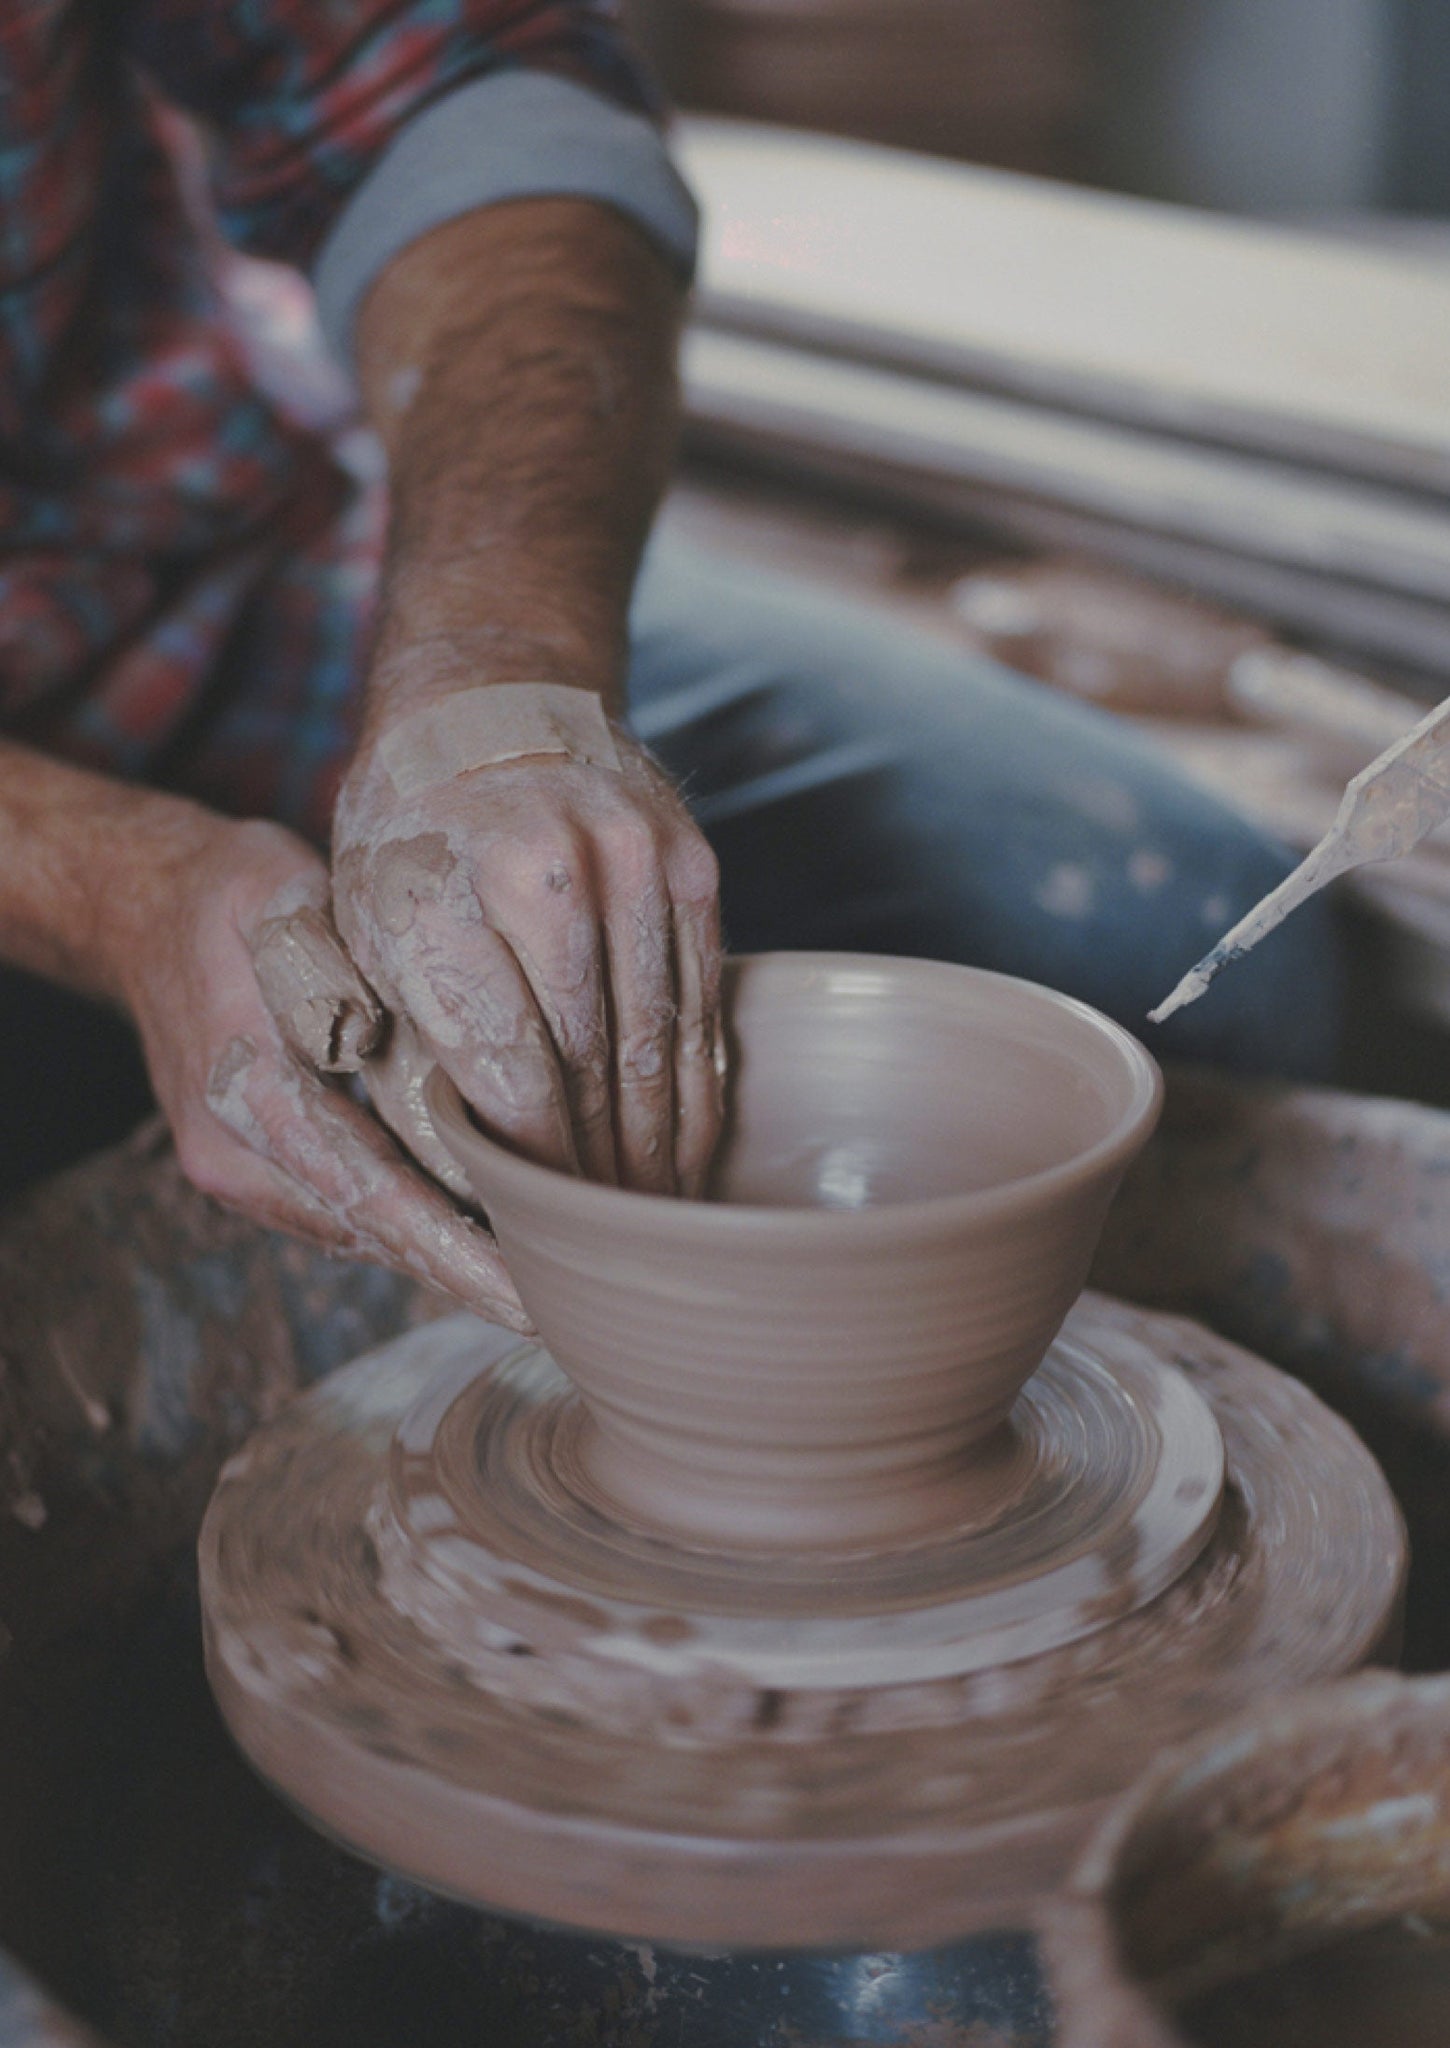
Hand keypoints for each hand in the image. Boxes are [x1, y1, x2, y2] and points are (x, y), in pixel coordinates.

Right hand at [116, 812, 528, 1328]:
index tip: (527, 1293)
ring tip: (544, 1280)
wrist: (144, 909)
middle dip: (467, 1275)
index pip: (367, 1194)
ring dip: (445, 1258)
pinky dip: (413, 1224)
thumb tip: (367, 1038)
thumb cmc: (229, 895)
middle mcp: (233, 1156)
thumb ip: (323, 965)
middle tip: (566, 1304)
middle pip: (372, 1232)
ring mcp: (238, 1172)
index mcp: (243, 1094)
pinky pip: (348, 1208)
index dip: (452, 1251)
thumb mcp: (276, 898)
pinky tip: (486, 1231)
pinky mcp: (257, 1170)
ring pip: (361, 1231)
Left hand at [333, 717, 723, 1194]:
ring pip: (658, 1036)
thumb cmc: (408, 832)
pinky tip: (690, 1137)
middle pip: (588, 1062)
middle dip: (597, 1165)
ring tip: (653, 1209)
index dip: (532, 1163)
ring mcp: (630, 858)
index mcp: (440, 890)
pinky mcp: (691, 861)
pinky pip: (705, 995)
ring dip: (659, 1136)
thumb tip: (469, 1180)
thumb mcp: (362, 930)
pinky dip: (698, 1076)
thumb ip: (406, 1045)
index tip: (538, 1221)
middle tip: (603, 1236)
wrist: (487, 697)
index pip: (507, 1070)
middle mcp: (542, 868)